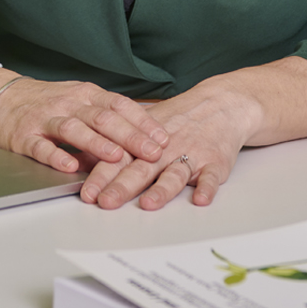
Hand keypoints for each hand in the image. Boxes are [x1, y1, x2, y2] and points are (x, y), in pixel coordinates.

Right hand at [0, 77, 169, 174]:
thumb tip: (145, 132)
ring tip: (116, 156)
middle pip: (103, 117)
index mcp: (86, 94)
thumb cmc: (47, 102)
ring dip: (97, 143)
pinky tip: (69, 166)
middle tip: (152, 153)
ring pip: (74, 129)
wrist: (0, 97)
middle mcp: (68, 103)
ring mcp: (45, 119)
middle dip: (130, 136)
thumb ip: (107, 114)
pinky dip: (56, 156)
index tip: (164, 138)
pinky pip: (41, 146)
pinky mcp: (23, 136)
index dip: (143, 122)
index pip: (120, 105)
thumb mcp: (80, 100)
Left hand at [79, 77, 261, 209]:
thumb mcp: (147, 126)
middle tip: (106, 202)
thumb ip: (120, 144)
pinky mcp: (216, 163)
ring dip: (162, 190)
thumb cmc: (180, 118)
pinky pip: (211, 177)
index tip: (88, 193)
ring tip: (148, 203)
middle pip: (142, 168)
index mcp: (146, 141)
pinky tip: (200, 199)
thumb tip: (86, 158)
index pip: (120, 158)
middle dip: (122, 186)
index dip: (102, 175)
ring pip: (175, 174)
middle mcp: (166, 149)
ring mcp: (192, 155)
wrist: (220, 104)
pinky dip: (207, 188)